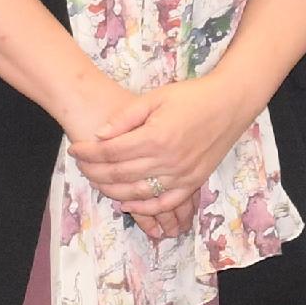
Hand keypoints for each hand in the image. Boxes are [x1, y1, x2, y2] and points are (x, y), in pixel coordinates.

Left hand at [70, 74, 257, 222]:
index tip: (75, 149)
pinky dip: (144, 208)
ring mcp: (182, 175)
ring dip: (112, 190)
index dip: (89, 152)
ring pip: (138, 192)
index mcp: (156, 137)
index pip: (111, 152)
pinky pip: (164, 203)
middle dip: (94, 171)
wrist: (230, 103)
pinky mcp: (193, 182)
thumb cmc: (192, 96)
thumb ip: (126, 117)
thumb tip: (100, 135)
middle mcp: (168, 160)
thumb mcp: (155, 97)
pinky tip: (127, 203)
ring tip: (97, 182)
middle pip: (120, 174)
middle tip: (80, 166)